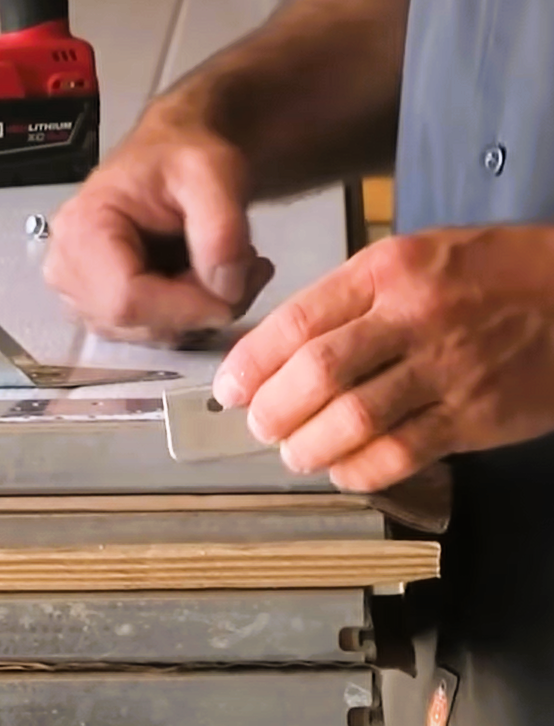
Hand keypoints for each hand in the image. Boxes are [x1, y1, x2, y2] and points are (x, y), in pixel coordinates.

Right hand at [42, 109, 275, 345]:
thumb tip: (224, 290)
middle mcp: (67, 268)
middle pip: (136, 322)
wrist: (169, 155)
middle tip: (241, 266)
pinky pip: (149, 332)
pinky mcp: (98, 307)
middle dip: (197, 307)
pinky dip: (186, 315)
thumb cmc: (181, 156)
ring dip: (197, 311)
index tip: (236, 288)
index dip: (187, 308)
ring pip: (147, 334)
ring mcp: (78, 293)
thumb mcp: (214, 173)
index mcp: (82, 229)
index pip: (126, 300)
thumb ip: (222, 231)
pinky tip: (203, 280)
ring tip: (225, 265)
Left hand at [213, 226, 553, 491]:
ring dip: (310, 445)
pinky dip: (360, 469)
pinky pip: (402, 453)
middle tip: (259, 425)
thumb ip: (354, 295)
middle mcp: (414, 318)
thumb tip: (285, 344)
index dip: (252, 362)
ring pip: (355, 419)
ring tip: (295, 452)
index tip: (229, 387)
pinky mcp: (476, 416)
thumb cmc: (496, 272)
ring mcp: (447, 370)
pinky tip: (343, 469)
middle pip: (318, 373)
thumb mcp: (419, 255)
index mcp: (389, 270)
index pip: (299, 321)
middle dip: (274, 408)